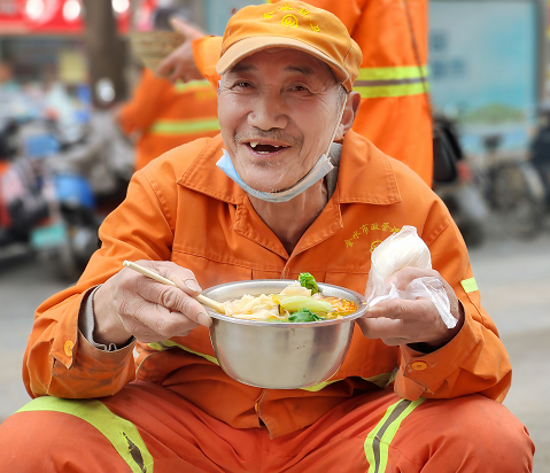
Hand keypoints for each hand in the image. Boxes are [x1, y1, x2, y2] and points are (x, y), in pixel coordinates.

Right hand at [92, 260, 210, 344]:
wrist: (117, 296)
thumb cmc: (144, 278)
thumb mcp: (160, 267)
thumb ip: (180, 275)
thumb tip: (196, 291)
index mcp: (135, 283)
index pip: (167, 297)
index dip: (189, 306)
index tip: (206, 313)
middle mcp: (130, 306)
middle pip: (167, 323)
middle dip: (190, 320)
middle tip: (202, 313)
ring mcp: (133, 325)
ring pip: (168, 332)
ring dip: (185, 323)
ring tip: (184, 309)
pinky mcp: (140, 336)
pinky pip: (166, 336)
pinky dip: (177, 327)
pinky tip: (172, 315)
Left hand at [157, 17, 205, 82]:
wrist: (215, 56)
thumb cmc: (201, 44)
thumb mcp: (191, 33)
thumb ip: (181, 27)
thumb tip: (173, 20)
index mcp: (176, 59)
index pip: (163, 69)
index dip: (160, 71)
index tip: (161, 71)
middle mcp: (181, 69)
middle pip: (172, 79)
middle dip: (172, 78)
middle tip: (174, 75)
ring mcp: (190, 75)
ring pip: (183, 81)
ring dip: (183, 78)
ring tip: (186, 73)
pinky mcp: (199, 78)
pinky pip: (194, 80)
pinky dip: (194, 77)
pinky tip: (197, 72)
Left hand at [357, 267, 463, 347]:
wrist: (446, 327)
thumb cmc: (440, 300)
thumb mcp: (433, 280)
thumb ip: (410, 274)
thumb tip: (387, 282)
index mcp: (422, 312)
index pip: (398, 310)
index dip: (380, 309)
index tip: (365, 309)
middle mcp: (409, 329)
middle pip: (374, 329)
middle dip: (360, 316)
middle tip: (361, 300)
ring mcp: (399, 339)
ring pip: (372, 328)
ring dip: (367, 312)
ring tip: (378, 298)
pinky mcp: (392, 341)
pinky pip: (375, 328)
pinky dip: (373, 316)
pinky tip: (381, 305)